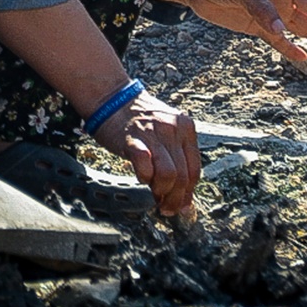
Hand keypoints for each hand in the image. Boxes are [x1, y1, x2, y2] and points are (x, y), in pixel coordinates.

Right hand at [92, 88, 199, 215]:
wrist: (112, 98)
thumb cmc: (138, 119)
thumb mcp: (166, 130)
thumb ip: (176, 156)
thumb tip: (182, 191)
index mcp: (186, 128)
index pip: (195, 169)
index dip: (189, 192)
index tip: (183, 205)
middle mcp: (174, 129)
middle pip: (183, 175)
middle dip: (176, 198)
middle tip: (167, 208)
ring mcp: (154, 133)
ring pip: (169, 174)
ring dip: (163, 192)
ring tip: (155, 196)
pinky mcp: (133, 138)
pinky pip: (145, 165)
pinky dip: (145, 177)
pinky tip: (141, 178)